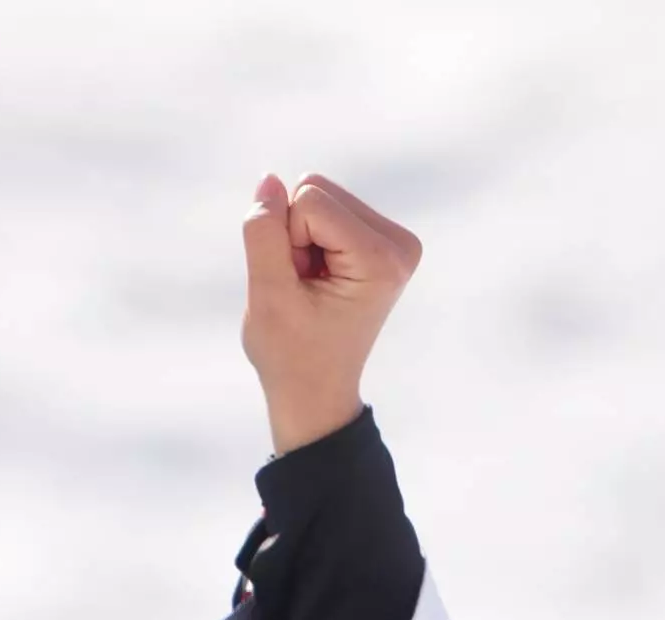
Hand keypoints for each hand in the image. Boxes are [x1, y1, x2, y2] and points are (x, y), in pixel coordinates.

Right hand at [241, 172, 421, 455]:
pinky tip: (319, 282)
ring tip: (311, 289)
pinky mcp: (382, 241)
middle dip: (296, 238)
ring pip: (319, 196)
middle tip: (304, 289)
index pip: (310, 199)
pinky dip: (311, 243)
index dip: (287, 242)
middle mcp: (400, 244)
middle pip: (318, 190)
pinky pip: (326, 209)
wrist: (315, 394)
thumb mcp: (267, 296)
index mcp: (382, 259)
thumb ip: (264, 234)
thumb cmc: (290, 356)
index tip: (300, 289)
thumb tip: (269, 179)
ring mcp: (396, 241)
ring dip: (301, 242)